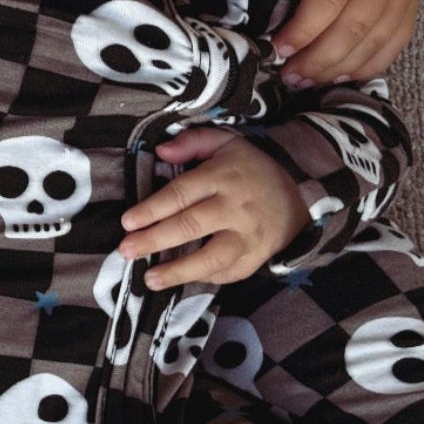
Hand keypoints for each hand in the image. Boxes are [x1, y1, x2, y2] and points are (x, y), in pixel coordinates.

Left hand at [120, 126, 304, 288]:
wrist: (298, 196)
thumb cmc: (251, 169)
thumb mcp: (226, 143)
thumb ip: (193, 142)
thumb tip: (161, 151)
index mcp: (222, 177)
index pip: (181, 194)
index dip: (152, 209)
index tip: (127, 222)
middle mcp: (235, 208)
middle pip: (190, 226)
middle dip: (154, 240)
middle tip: (126, 251)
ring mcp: (248, 237)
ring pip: (211, 258)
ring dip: (178, 271)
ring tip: (149, 279)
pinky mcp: (257, 258)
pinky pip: (228, 273)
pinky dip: (204, 279)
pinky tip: (181, 280)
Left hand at [271, 0, 420, 85]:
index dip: (305, 28)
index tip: (279, 48)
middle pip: (356, 26)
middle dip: (320, 58)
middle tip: (289, 75)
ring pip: (377, 41)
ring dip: (340, 67)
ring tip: (306, 79)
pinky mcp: (411, 3)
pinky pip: (396, 43)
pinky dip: (369, 64)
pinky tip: (340, 75)